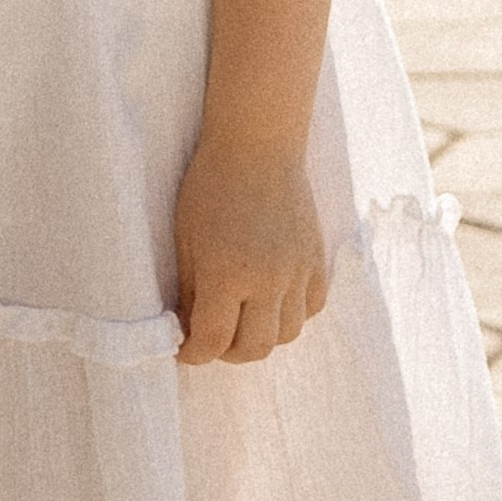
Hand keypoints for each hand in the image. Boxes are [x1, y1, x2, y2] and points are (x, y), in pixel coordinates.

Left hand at [174, 141, 328, 364]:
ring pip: (287, 335)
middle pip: (254, 349)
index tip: (185, 351)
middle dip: (228, 353)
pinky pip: (311, 308)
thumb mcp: (186, 238)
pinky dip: (292, 315)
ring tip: (242, 321)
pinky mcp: (316, 261)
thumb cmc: (210, 186)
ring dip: (262, 337)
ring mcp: (297, 272)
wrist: (257, 145)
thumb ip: (188, 290)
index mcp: (226, 273)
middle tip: (212, 340)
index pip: (213, 341)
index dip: (194, 355)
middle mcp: (267, 280)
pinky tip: (272, 301)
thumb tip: (189, 328)